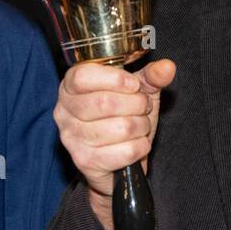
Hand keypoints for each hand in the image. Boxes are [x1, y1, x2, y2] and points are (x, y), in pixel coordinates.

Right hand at [54, 59, 175, 229]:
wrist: (117, 159)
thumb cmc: (123, 116)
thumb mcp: (137, 91)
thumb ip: (151, 76)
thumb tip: (167, 67)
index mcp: (70, 86)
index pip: (83, 76)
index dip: (115, 79)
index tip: (135, 85)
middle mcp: (63, 112)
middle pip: (106, 102)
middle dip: (137, 104)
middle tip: (143, 107)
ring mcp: (72, 138)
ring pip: (121, 127)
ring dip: (142, 126)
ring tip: (140, 125)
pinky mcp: (85, 161)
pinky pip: (127, 151)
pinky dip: (142, 146)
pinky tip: (137, 143)